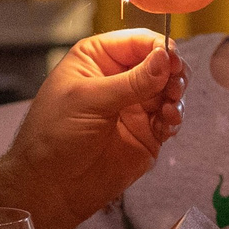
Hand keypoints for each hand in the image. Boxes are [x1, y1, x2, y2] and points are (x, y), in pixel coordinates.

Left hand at [0, 31, 187, 228]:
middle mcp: (119, 78)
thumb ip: (132, 81)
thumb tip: (165, 58)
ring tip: (170, 107)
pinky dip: (175, 117)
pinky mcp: (147, 133)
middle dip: (173, 72)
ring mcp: (135, 106)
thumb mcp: (90, 100)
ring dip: (176, 94)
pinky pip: (170, 117)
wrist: (51, 187)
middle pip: (160, 63)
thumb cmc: (54, 136)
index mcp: (98, 59)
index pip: (138, 41)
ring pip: (170, 89)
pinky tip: (169, 122)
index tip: (172, 61)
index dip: (159, 47)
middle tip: (174, 86)